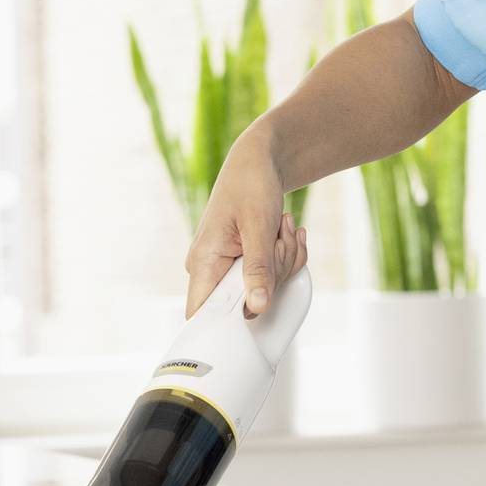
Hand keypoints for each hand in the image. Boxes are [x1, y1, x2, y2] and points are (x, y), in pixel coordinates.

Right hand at [185, 125, 307, 317]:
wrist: (259, 161)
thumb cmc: (251, 184)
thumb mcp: (258, 225)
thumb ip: (258, 268)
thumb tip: (257, 307)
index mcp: (203, 263)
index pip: (200, 315)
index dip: (227, 323)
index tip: (258, 301)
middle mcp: (211, 270)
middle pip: (245, 303)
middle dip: (274, 273)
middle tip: (277, 238)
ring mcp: (228, 268)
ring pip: (265, 291)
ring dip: (284, 260)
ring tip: (280, 228)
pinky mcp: (244, 265)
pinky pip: (272, 278)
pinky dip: (286, 256)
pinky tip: (284, 233)